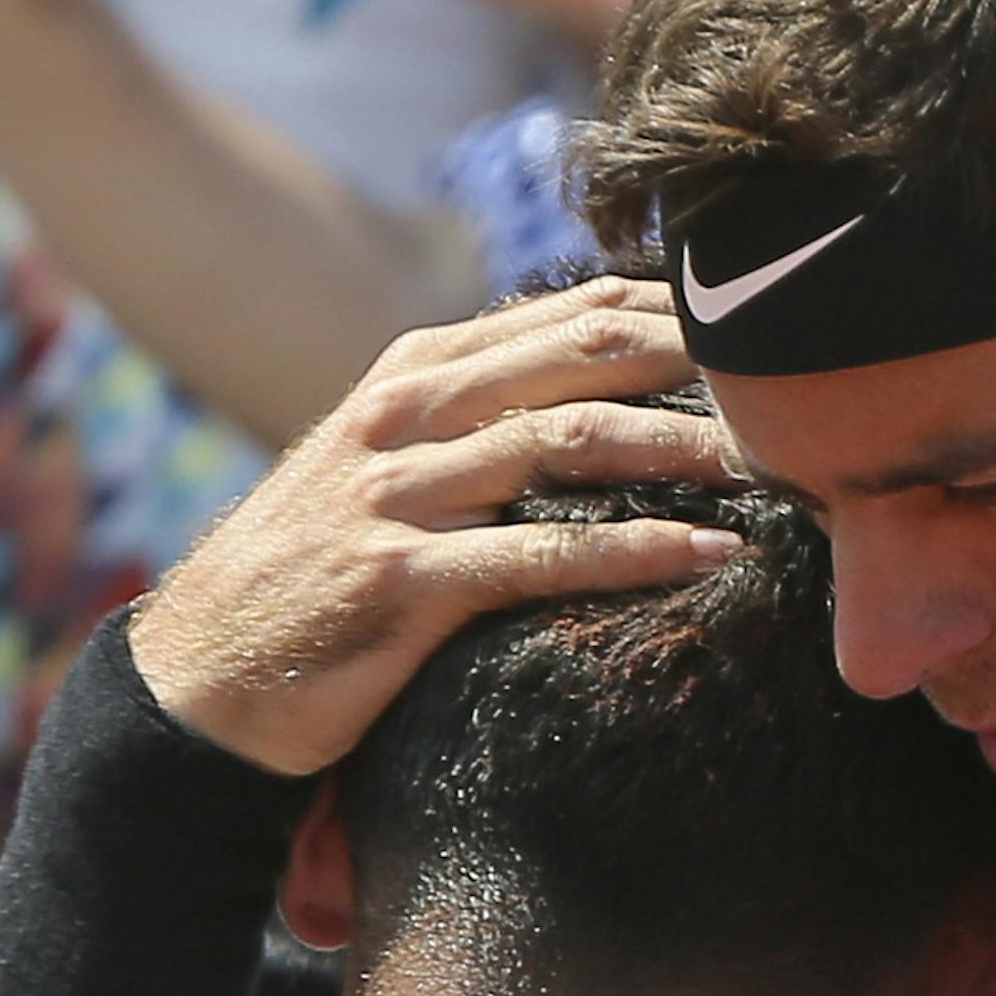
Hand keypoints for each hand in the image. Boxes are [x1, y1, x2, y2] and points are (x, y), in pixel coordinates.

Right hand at [130, 277, 733, 772]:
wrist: (202, 680)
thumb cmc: (312, 581)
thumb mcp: (384, 474)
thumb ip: (472, 429)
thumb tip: (588, 402)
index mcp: (412, 377)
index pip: (562, 319)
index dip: (667, 315)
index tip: (757, 329)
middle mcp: (406, 418)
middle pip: (577, 358)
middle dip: (692, 361)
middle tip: (793, 376)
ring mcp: (399, 497)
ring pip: (568, 444)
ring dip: (682, 449)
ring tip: (776, 462)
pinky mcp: (402, 582)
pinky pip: (541, 557)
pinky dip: (637, 552)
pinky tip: (711, 554)